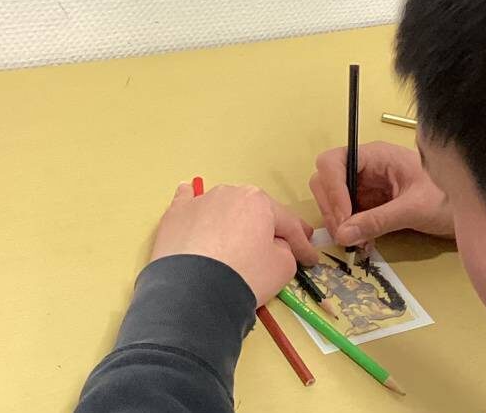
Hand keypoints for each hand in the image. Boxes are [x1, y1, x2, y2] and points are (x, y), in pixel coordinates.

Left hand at [151, 184, 319, 306]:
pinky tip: (191, 196)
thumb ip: (287, 250)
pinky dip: (193, 204)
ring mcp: (200, 202)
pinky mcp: (175, 215)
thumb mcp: (283, 268)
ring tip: (239, 235)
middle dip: (267, 228)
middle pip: (255, 213)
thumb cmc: (244, 275)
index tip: (311, 259)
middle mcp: (230, 193)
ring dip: (234, 219)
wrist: (193, 293)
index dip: (302, 244)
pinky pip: (187, 202)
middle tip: (280, 243)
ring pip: (224, 208)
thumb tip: (275, 247)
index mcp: (260, 201)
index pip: (288, 224)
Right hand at [309, 141, 451, 246]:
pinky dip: (349, 230)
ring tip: (357, 243)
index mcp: (376, 155)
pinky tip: (364, 243)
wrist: (469, 210)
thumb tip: (343, 234)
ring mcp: (365, 185)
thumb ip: (379, 220)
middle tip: (346, 236)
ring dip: (338, 222)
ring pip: (332, 199)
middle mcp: (366, 167)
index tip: (342, 218)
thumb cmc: (447, 198)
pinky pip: (346, 215)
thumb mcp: (415, 208)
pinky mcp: (369, 203)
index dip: (331, 188)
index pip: (333, 161)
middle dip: (331, 208)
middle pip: (325, 180)